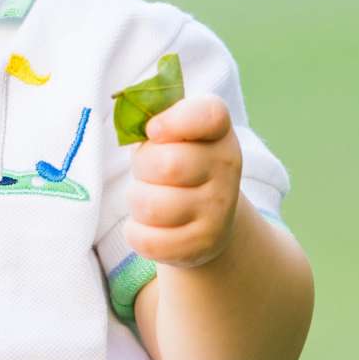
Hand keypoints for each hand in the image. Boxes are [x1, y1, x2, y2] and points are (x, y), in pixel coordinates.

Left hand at [124, 95, 241, 269]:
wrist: (210, 219)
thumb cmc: (178, 164)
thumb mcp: (173, 135)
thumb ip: (155, 118)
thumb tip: (131, 121)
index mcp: (218, 132)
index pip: (209, 115)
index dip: (175, 121)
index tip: (153, 130)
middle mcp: (227, 167)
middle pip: (165, 164)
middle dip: (142, 168)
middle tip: (149, 172)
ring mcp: (218, 209)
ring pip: (151, 206)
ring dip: (137, 201)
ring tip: (149, 197)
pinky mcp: (202, 244)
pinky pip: (148, 240)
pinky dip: (135, 232)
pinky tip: (148, 225)